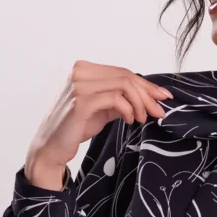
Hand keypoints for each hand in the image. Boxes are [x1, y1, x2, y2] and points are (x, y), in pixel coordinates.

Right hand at [26, 60, 173, 172]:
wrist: (53, 147)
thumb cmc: (77, 126)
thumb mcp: (104, 108)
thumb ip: (123, 98)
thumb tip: (153, 96)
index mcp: (85, 69)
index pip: (123, 72)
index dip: (146, 84)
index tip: (163, 97)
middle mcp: (80, 72)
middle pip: (126, 76)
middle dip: (147, 94)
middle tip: (159, 111)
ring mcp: (78, 85)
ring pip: (123, 85)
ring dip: (140, 103)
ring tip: (142, 118)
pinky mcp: (80, 101)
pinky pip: (115, 98)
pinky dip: (128, 109)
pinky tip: (130, 120)